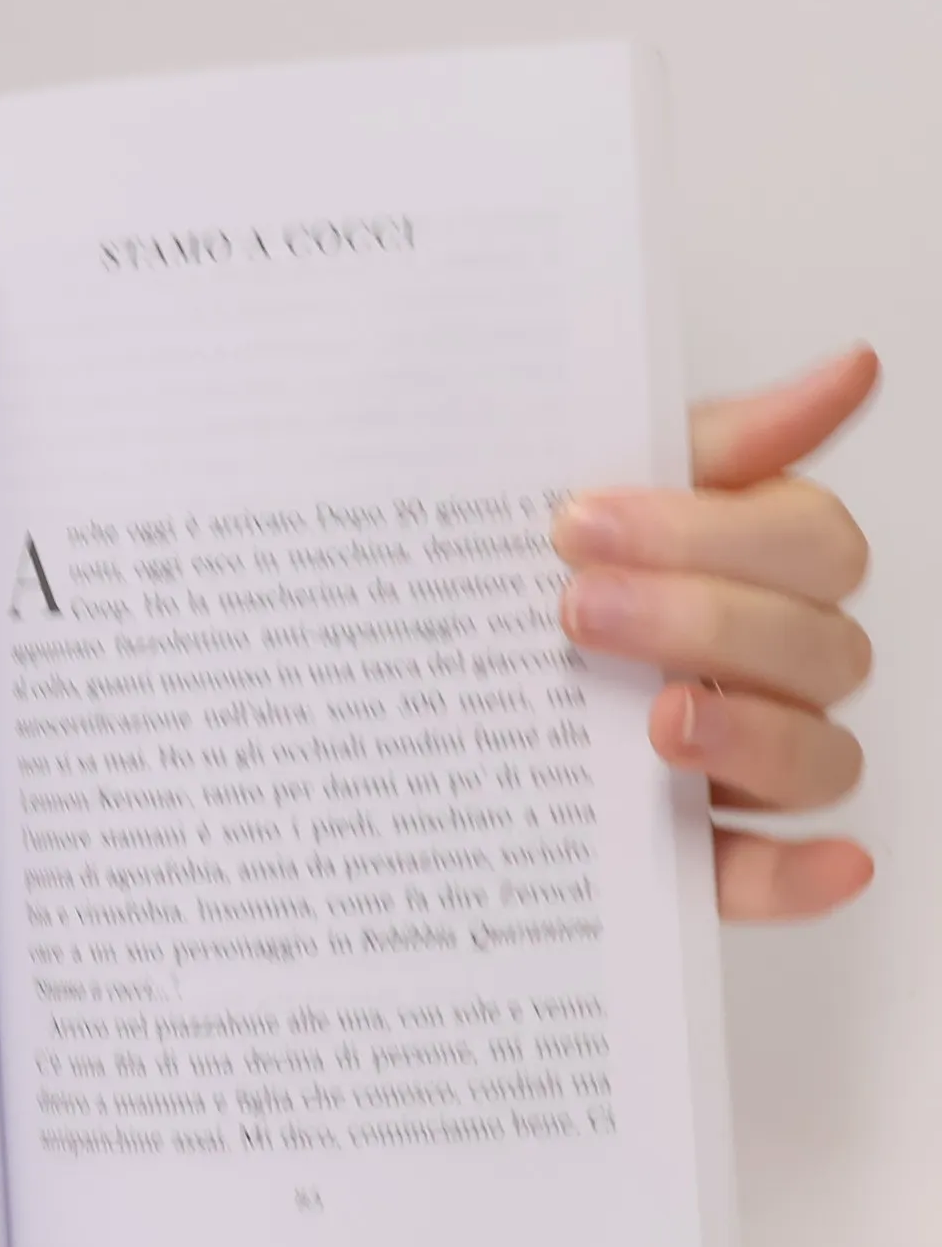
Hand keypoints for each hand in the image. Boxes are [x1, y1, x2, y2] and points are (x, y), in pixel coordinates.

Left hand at [552, 346, 875, 922]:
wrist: (397, 669)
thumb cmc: (522, 573)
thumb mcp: (584, 487)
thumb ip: (707, 443)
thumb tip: (849, 370)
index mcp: (754, 569)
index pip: (809, 545)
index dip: (710, 534)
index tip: (579, 521)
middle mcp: (768, 667)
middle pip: (821, 648)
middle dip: (702, 622)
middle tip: (576, 611)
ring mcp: (740, 763)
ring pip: (822, 758)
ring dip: (754, 737)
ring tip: (659, 722)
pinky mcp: (694, 854)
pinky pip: (771, 875)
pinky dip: (802, 876)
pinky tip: (822, 864)